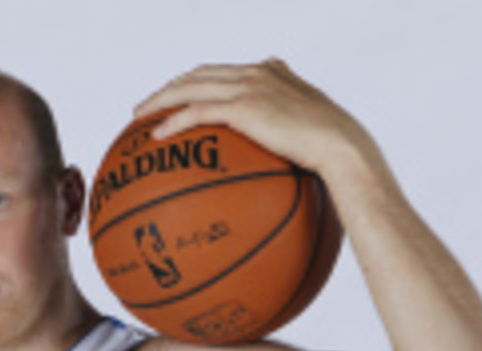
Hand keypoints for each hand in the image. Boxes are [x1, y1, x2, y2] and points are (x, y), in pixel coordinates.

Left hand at [134, 59, 370, 176]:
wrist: (342, 146)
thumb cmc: (331, 147)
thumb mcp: (309, 126)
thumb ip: (290, 118)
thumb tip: (282, 132)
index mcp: (269, 73)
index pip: (220, 71)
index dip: (193, 81)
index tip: (174, 95)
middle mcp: (256, 73)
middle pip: (198, 73)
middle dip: (169, 87)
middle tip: (146, 106)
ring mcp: (249, 87)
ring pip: (190, 86)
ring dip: (161, 99)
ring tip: (139, 117)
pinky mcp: (244, 107)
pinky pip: (197, 111)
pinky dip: (173, 121)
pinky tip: (156, 136)